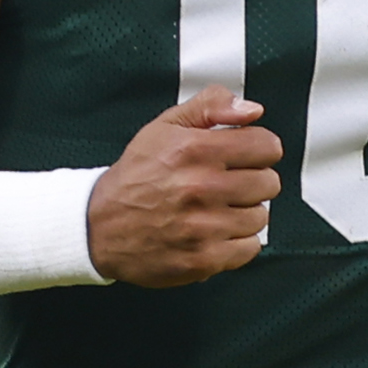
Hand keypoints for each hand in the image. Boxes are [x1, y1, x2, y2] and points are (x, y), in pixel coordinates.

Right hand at [87, 89, 279, 287]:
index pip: (267, 146)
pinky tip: (215, 232)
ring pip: (261, 216)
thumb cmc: (136, 176)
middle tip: (228, 185)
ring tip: (216, 210)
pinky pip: (250, 248)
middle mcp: (201, 188)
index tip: (245, 156)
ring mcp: (203, 227)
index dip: (259, 149)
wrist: (99, 226)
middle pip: (269, 183)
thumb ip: (211, 108)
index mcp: (194, 150)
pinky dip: (237, 242)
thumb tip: (253, 110)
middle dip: (253, 181)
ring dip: (244, 213)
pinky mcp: (204, 259)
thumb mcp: (164, 128)